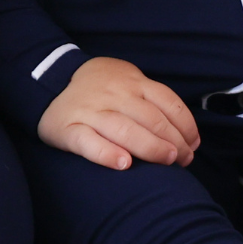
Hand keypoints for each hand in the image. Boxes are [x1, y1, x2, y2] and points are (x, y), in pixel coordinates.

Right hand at [38, 57, 200, 169]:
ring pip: (124, 129)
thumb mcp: (127, 81)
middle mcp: (113, 94)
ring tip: (166, 161)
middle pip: (150, 118)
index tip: (193, 145)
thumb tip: (188, 135)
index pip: (168, 102)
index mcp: (132, 82)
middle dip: (174, 142)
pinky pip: (88, 142)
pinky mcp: (69, 128)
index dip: (185, 126)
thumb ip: (152, 101)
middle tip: (183, 160)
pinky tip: (123, 164)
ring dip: (150, 147)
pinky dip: (107, 154)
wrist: (49, 80)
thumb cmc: (100, 88)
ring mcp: (90, 110)